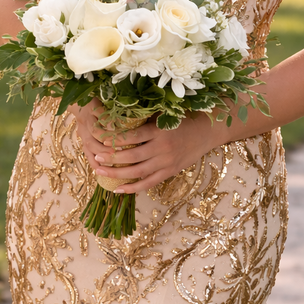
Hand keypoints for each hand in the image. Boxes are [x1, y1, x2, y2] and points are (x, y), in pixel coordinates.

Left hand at [74, 104, 218, 194]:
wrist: (208, 132)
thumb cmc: (185, 118)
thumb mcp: (166, 113)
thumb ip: (146, 117)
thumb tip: (121, 115)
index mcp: (159, 130)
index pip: (132, 135)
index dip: (115, 139)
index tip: (99, 139)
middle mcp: (162, 147)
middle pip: (131, 156)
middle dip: (111, 158)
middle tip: (95, 158)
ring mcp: (166, 162)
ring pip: (137, 172)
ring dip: (117, 174)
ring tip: (100, 172)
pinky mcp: (170, 172)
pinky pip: (149, 183)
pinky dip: (133, 188)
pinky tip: (118, 190)